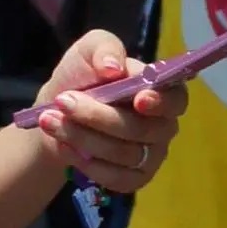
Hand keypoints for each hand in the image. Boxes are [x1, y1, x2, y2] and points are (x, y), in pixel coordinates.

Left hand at [32, 30, 185, 194]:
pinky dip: (87, 163)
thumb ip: (103, 48)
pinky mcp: (133, 179)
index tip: (138, 99)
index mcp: (161, 91)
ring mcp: (149, 155)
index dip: (161, 101)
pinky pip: (117, 178)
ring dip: (82, 137)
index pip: (175, 99)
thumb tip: (113, 67)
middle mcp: (162, 125)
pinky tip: (64, 146)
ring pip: (123, 153)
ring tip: (50, 120)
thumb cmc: (80, 78)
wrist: (55, 113)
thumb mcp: (87, 51)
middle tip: (63, 101)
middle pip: (141, 129)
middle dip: (98, 116)